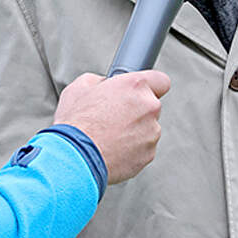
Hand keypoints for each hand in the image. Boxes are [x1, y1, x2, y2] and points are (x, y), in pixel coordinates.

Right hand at [54, 71, 169, 182]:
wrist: (76, 157)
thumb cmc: (76, 122)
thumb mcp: (80, 88)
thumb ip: (100, 81)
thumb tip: (104, 84)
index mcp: (134, 85)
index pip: (161, 80)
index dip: (152, 85)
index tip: (142, 91)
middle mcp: (149, 106)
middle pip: (151, 105)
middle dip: (136, 110)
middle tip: (114, 117)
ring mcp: (151, 132)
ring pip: (148, 128)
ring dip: (134, 131)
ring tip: (109, 137)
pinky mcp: (149, 154)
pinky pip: (143, 148)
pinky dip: (132, 149)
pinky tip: (112, 149)